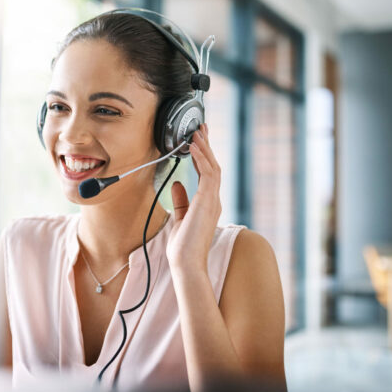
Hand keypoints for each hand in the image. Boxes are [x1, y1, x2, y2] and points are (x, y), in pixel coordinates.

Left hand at [166, 123, 221, 273]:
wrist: (186, 263)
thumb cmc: (183, 247)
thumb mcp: (179, 218)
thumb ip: (180, 200)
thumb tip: (178, 184)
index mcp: (208, 204)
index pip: (207, 174)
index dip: (204, 156)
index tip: (198, 141)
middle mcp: (213, 200)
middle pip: (212, 166)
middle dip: (206, 146)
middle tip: (201, 128)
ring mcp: (213, 200)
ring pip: (213, 167)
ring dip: (204, 148)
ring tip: (197, 132)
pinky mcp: (208, 201)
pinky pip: (208, 174)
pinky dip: (202, 158)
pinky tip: (195, 147)